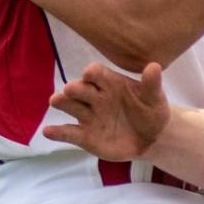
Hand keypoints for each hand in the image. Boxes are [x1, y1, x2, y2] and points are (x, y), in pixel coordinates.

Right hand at [44, 62, 169, 159]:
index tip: (89, 74)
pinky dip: (57, 132)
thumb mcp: (155, 98)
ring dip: (61, 103)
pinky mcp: (85, 136)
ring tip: (55, 101)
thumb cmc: (151, 111)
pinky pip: (68, 133)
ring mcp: (88, 116)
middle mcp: (95, 97)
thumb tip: (155, 66)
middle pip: (79, 89)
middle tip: (70, 91)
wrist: (152, 138)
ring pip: (70, 106)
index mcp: (110, 84)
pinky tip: (48, 131)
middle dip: (74, 88)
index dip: (92, 73)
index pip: (96, 73)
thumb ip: (152, 84)